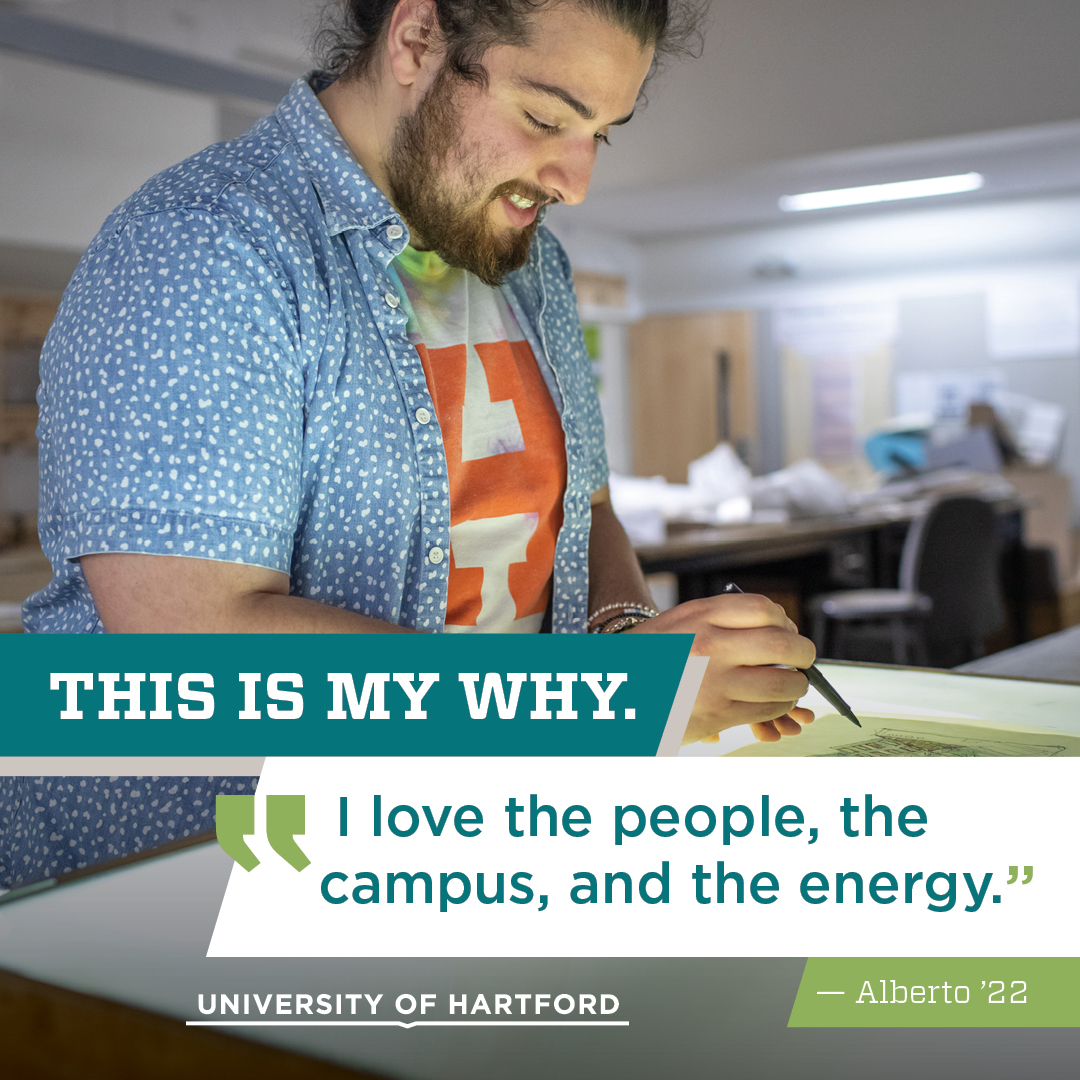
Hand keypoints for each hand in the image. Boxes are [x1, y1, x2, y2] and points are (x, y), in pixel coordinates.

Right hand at [624, 593, 816, 744]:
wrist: (615, 690)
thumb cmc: (649, 656)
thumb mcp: (678, 622)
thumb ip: (721, 619)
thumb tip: (776, 627)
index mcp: (699, 616)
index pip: (764, 610)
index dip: (785, 621)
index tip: (785, 630)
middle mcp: (709, 645)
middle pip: (783, 644)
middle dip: (803, 653)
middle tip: (801, 658)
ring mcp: (715, 682)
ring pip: (783, 681)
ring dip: (796, 683)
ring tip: (790, 682)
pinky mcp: (718, 714)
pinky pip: (768, 708)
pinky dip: (780, 705)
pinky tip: (771, 701)